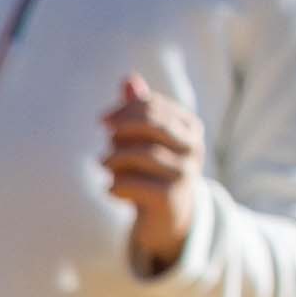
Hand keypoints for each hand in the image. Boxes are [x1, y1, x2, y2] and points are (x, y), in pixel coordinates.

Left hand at [98, 74, 201, 275]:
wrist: (168, 217)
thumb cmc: (152, 170)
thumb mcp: (146, 140)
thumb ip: (139, 110)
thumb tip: (129, 79)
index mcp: (188, 127)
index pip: (153, 106)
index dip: (124, 109)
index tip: (103, 120)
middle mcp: (192, 148)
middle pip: (153, 124)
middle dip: (122, 127)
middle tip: (104, 135)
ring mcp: (185, 173)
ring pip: (144, 154)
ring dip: (116, 157)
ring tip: (103, 164)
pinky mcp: (170, 198)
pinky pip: (136, 185)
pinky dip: (116, 184)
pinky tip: (109, 188)